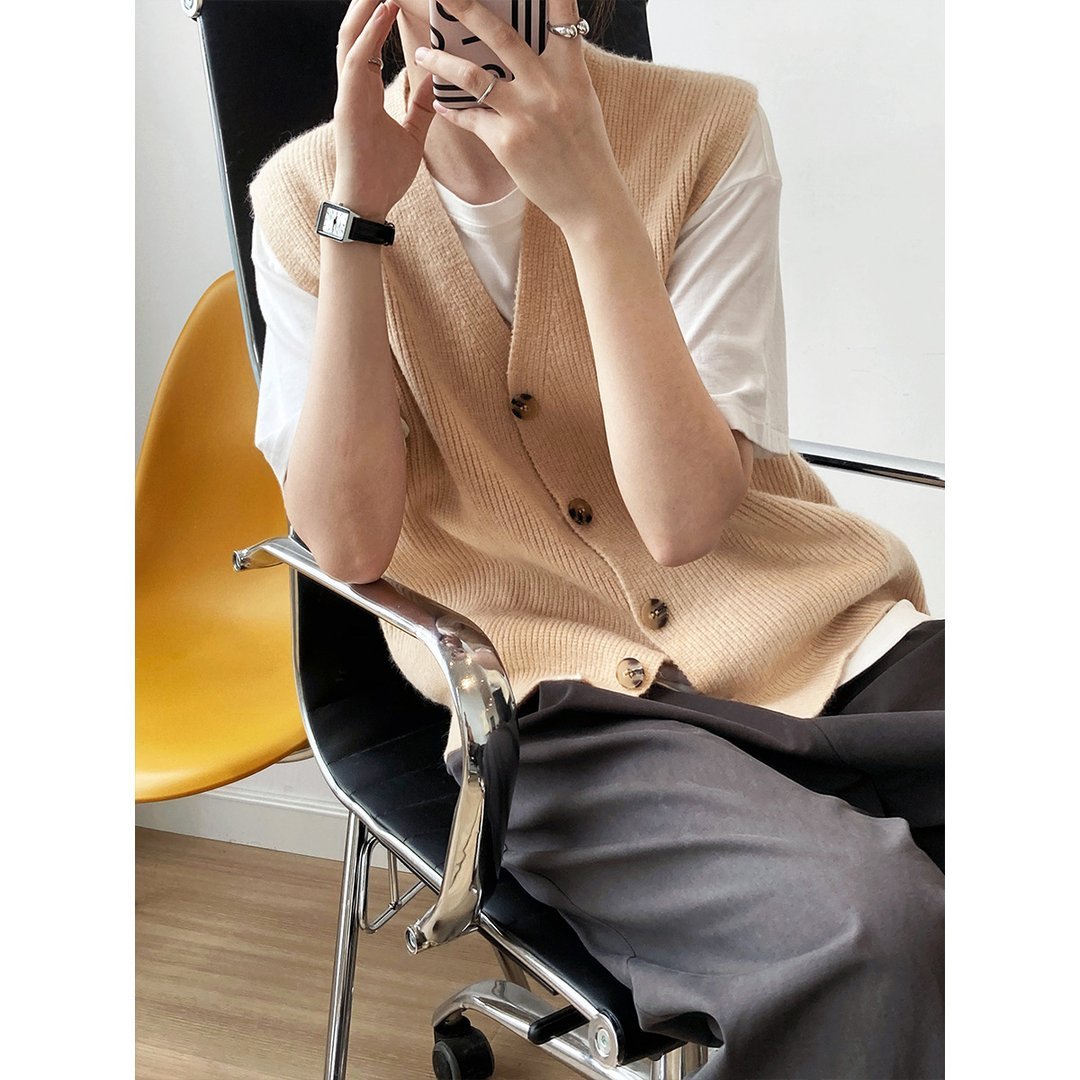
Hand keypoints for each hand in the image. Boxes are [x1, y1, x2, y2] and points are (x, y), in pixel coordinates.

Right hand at [332, 0, 437, 217]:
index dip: (379, 18)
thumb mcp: (412, 134)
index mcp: (365, 93)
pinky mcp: (348, 106)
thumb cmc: (386, 175)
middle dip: (368, 4)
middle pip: (355, 33)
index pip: (369, 45)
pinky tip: (384, 11)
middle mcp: (352, 89)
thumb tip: (433, 81)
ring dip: (366, 9)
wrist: (369, 204)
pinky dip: (371, 35)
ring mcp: (347, 96)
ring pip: (351, 39)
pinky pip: (357, 62)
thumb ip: (420, 106)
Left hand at [414, 0, 626, 234]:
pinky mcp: (507, 144)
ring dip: (442, 61)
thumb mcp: (582, 102)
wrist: (590, 200)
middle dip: (467, 8)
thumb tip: (534, 49)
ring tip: (421, 53)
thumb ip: (559, 73)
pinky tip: (442, 105)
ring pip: (473, 76)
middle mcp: (549, 88)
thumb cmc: (587, 150)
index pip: (562, 18)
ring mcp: (526, 116)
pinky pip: (471, 119)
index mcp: (572, 73)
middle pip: (501, 36)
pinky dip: (454, 111)